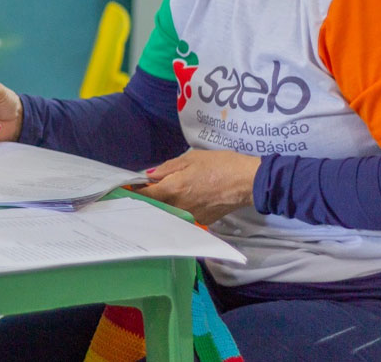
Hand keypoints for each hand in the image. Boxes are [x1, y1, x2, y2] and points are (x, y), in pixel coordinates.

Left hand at [134, 149, 260, 224]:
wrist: (248, 182)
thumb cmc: (219, 165)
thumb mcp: (191, 158)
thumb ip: (167, 168)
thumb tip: (148, 176)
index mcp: (173, 189)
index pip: (145, 196)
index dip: (137, 191)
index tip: (132, 187)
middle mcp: (179, 207)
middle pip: (156, 206)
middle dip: (149, 199)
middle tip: (148, 190)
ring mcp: (191, 217)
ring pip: (170, 213)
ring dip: (164, 206)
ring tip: (166, 195)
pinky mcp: (202, 222)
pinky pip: (185, 216)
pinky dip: (180, 210)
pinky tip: (185, 201)